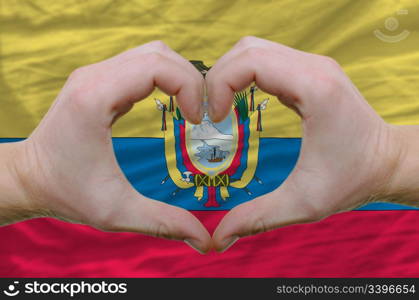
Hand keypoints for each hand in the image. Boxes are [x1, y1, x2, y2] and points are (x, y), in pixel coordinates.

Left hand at [10, 41, 211, 252]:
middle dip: (190, 79)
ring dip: (178, 75)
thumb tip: (204, 239)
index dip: (189, 87)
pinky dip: (164, 77)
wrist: (29, 178)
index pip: (157, 66)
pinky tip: (171, 104)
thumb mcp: (116, 212)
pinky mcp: (98, 80)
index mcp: (96, 98)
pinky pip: (140, 64)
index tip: (197, 120)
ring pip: (151, 53)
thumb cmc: (66, 192)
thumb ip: (163, 223)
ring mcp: (95, 74)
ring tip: (191, 108)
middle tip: (201, 114)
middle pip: (159, 54)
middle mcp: (94, 77)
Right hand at [207, 36, 402, 251]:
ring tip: (219, 107)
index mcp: (314, 89)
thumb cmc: (353, 180)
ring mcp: (313, 65)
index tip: (213, 119)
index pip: (251, 61)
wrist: (387, 162)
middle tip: (209, 113)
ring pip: (254, 49)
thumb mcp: (303, 204)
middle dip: (217, 77)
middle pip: (247, 49)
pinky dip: (243, 74)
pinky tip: (238, 101)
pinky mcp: (310, 71)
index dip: (220, 84)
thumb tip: (218, 239)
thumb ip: (257, 218)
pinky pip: (266, 58)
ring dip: (228, 73)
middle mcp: (314, 67)